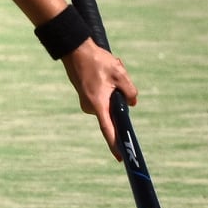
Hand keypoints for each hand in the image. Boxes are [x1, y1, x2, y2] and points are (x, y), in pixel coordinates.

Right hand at [61, 39, 138, 154]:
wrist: (75, 48)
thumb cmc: (97, 61)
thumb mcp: (120, 74)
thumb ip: (130, 91)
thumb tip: (132, 102)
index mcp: (98, 104)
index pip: (109, 130)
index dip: (115, 145)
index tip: (122, 158)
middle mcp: (90, 107)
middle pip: (113, 110)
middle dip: (119, 96)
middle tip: (117, 75)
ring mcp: (86, 101)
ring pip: (109, 100)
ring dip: (114, 87)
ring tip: (109, 69)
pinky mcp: (85, 95)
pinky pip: (102, 95)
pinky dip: (107, 85)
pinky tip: (104, 70)